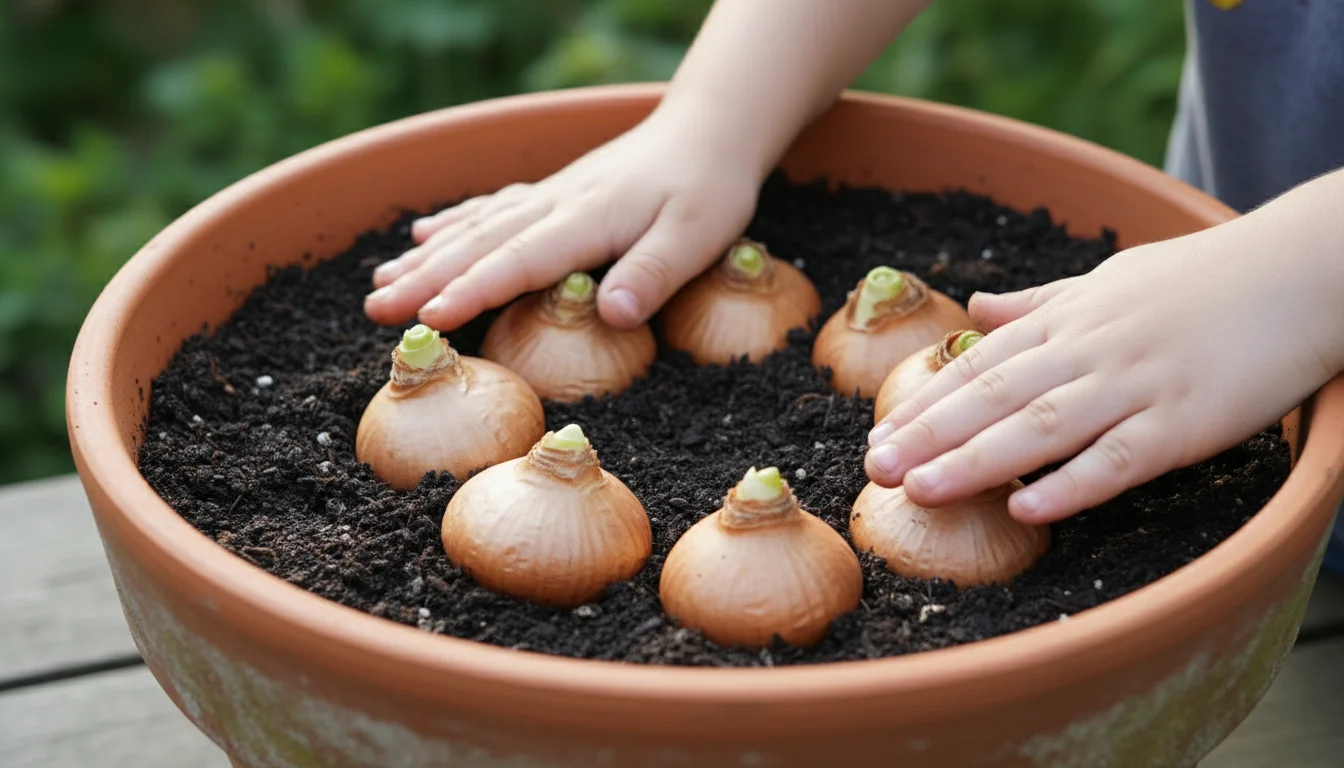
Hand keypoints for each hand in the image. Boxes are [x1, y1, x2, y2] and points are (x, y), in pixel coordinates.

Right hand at [364, 109, 760, 330]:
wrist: (709, 131)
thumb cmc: (708, 189)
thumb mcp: (698, 236)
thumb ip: (653, 274)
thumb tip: (613, 315)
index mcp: (587, 220)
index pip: (518, 260)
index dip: (471, 290)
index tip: (428, 317)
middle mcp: (556, 204)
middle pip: (480, 244)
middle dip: (424, 279)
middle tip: (375, 310)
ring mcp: (550, 195)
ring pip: (476, 226)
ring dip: (427, 256)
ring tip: (379, 282)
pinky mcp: (553, 192)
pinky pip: (492, 207)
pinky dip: (455, 223)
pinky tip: (424, 236)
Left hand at [864, 217, 1343, 523]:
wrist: (1304, 270)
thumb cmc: (1202, 278)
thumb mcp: (1108, 278)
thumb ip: (1040, 302)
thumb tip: (976, 304)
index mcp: (1070, 319)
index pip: (981, 363)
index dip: (928, 401)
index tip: (879, 432)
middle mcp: (1091, 350)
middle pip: (996, 397)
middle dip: (930, 435)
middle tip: (875, 468)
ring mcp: (1137, 386)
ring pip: (1042, 428)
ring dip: (976, 461)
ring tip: (919, 490)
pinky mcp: (1187, 423)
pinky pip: (1120, 459)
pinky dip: (1071, 484)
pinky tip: (1024, 510)